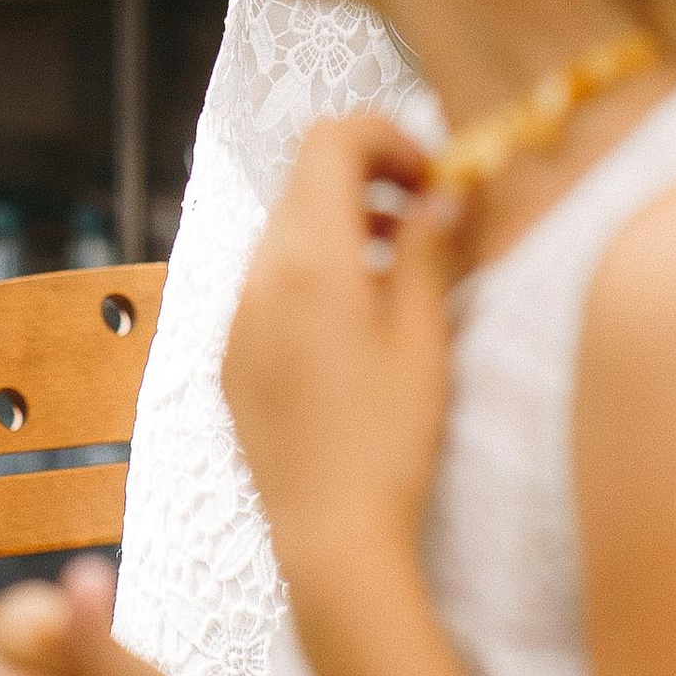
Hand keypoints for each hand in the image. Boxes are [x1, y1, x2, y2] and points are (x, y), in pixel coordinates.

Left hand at [222, 115, 456, 591]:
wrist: (330, 537)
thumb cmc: (389, 439)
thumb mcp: (423, 336)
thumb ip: (428, 250)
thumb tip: (444, 193)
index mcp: (308, 258)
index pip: (330, 142)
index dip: (387, 137)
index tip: (433, 175)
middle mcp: (257, 277)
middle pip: (303, 180)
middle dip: (368, 175)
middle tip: (428, 210)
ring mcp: (236, 318)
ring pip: (284, 231)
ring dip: (340, 223)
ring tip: (399, 262)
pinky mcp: (231, 358)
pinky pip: (266, 284)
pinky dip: (311, 272)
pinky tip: (356, 319)